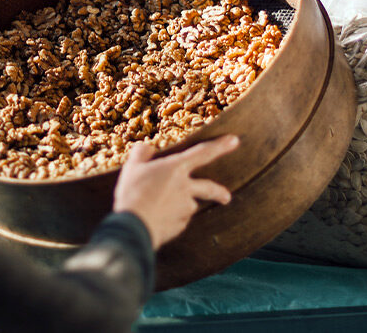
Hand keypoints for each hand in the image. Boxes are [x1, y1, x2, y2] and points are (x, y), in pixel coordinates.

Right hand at [112, 135, 239, 248]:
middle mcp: (186, 188)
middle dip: (220, 192)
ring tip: (162, 208)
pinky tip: (157, 219)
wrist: (133, 226)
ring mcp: (185, 209)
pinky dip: (171, 219)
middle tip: (226, 197)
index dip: (220, 146)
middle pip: (209, 188)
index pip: (203, 153)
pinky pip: (178, 220)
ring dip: (182, 206)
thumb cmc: (133, 193)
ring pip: (189, 206)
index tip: (235, 140)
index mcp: (176, 169)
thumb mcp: (132, 167)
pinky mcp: (179, 226)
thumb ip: (141, 153)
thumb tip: (146, 147)